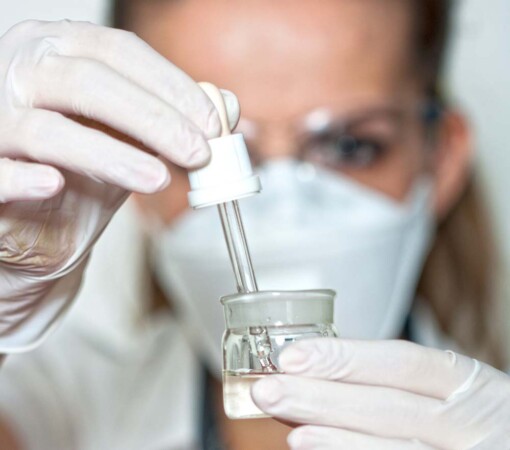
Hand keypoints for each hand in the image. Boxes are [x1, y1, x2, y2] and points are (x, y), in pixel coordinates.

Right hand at [0, 20, 238, 351]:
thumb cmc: (90, 174)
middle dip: (152, 118)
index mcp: (59, 52)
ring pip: (47, 128)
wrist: (45, 224)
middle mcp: (20, 74)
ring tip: (160, 179)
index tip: (213, 122)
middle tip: (198, 152)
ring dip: (111, 154)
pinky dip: (23, 179)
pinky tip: (56, 185)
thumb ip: (176, 121)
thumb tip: (228, 109)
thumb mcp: (138, 142)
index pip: (117, 51)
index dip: (170, 84)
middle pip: (86, 81)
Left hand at [251, 339, 509, 448]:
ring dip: (335, 439)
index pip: (402, 362)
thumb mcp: (449, 390)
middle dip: (323, 397)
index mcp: (467, 383)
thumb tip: (315, 373)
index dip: (345, 357)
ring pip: (396, 449)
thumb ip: (390, 383)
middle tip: (269, 389)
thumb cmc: (476, 419)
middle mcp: (471, 423)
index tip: (292, 356)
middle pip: (389, 407)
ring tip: (290, 430)